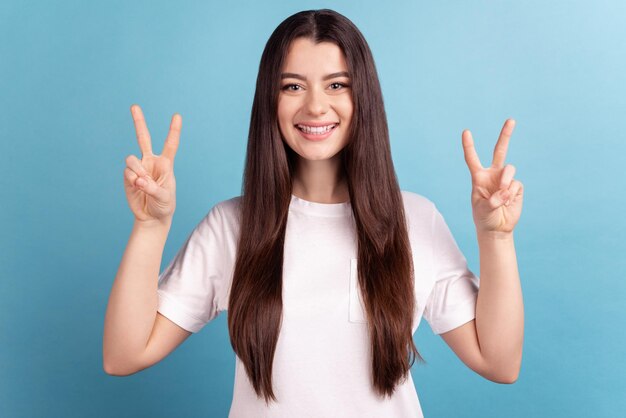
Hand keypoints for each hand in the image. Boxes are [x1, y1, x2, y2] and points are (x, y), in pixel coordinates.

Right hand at [123, 104, 181, 223]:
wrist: (152, 217)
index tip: (177, 115)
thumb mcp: (164, 198)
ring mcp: (139, 168)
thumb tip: (138, 179)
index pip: (170, 144)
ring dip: (136, 171)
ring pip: (131, 159)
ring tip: (143, 184)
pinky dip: (132, 180)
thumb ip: (152, 188)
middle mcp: (151, 162)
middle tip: (134, 106)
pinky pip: (127, 172)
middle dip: (138, 122)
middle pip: (143, 138)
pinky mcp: (128, 176)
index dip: (173, 130)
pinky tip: (137, 188)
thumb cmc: (164, 206)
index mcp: (166, 164)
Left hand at [462, 119, 523, 234]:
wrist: (497, 229)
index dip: (469, 145)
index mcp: (478, 177)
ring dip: (505, 182)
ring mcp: (505, 180)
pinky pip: (516, 184)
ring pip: (509, 170)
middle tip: (511, 120)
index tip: (466, 131)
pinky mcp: (516, 187)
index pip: (472, 159)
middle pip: (500, 151)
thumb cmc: (484, 217)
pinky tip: (508, 203)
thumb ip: (493, 200)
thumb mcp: (482, 210)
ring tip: (502, 196)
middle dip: (506, 135)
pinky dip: (511, 195)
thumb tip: (505, 191)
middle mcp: (493, 175)